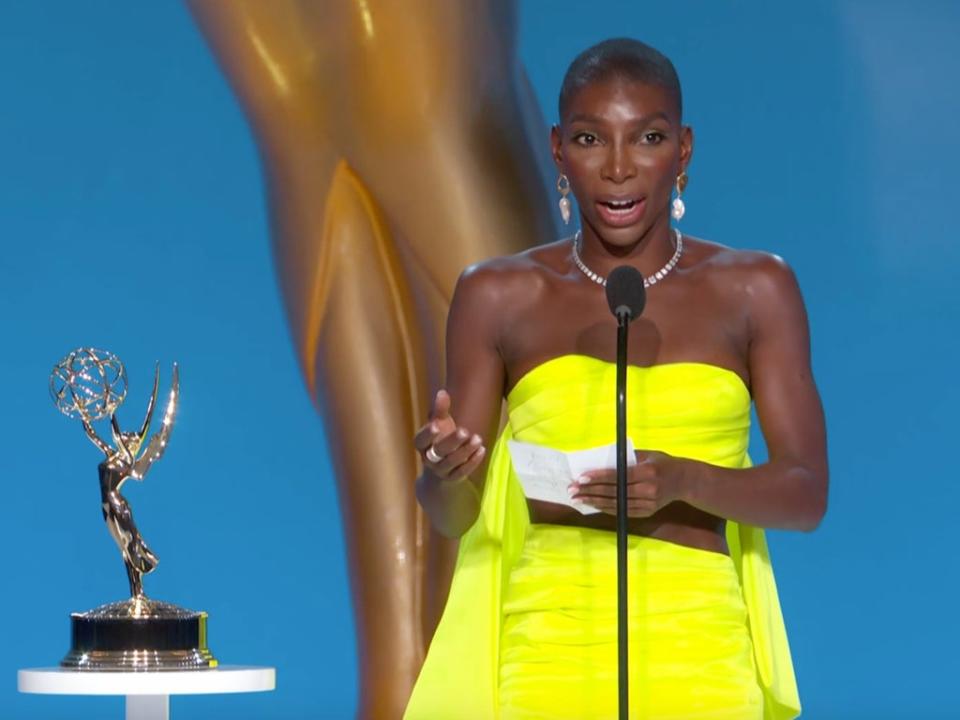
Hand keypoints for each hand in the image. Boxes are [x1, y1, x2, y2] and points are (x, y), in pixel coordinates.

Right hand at [413, 389, 485, 481]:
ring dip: (465, 451)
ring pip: (451, 462)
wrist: (440, 466)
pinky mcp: (453, 477)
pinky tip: (482, 450)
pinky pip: (462, 472)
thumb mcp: (439, 423)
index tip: (437, 425)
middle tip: (465, 431)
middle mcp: (428, 458)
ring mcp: (440, 470)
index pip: (421, 440)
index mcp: (422, 444)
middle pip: (439, 451)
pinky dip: (472, 462)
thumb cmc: (440, 438)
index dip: (428, 434)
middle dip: (452, 441)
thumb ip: (440, 409)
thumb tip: (442, 392)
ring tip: (478, 439)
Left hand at [569, 450, 688, 516]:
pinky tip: (594, 504)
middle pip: (614, 492)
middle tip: (572, 490)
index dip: (598, 477)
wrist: (685, 481)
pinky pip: (623, 511)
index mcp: (648, 472)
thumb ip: (626, 458)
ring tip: (578, 498)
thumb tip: (602, 460)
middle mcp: (649, 489)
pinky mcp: (647, 512)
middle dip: (590, 491)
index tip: (580, 478)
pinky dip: (607, 508)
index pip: (618, 476)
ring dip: (594, 502)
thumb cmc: (663, 463)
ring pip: (616, 504)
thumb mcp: (648, 454)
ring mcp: (648, 503)